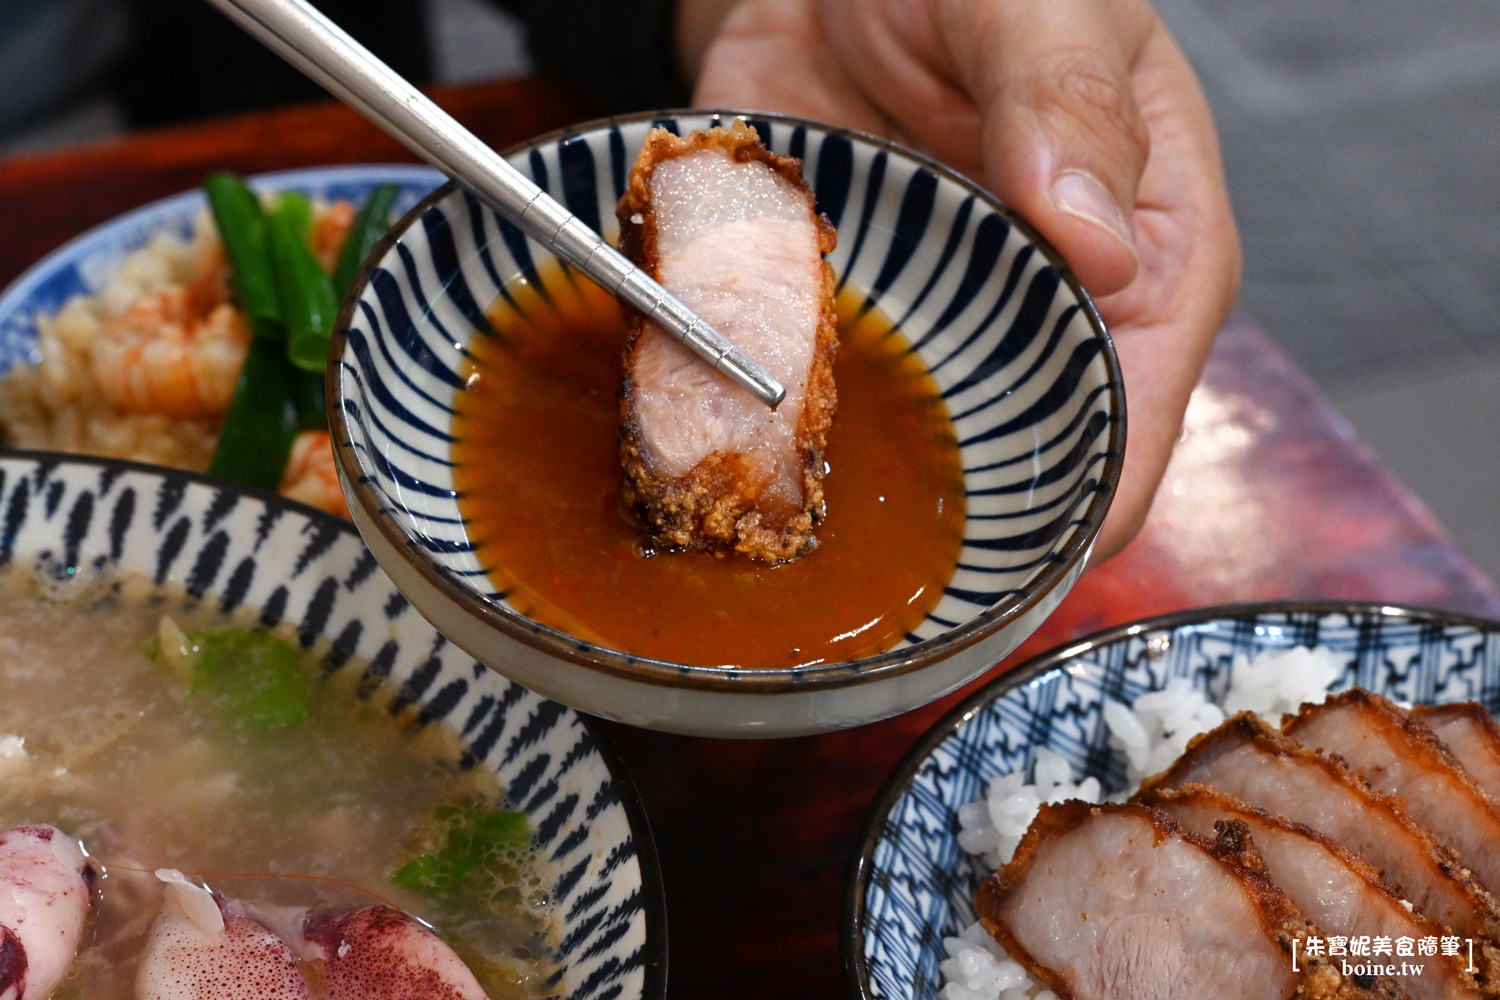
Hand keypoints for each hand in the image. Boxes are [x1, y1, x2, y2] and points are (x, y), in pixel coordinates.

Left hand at [678, 0, 1240, 562]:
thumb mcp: (1042, 4)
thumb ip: (1068, 104)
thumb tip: (1100, 247)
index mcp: (1146, 254)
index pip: (1141, 410)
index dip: (1093, 499)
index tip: (1025, 562)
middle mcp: (1042, 311)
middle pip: (1023, 456)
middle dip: (963, 517)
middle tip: (893, 567)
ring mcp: (936, 320)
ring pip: (910, 441)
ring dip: (855, 478)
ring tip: (795, 517)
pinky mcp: (843, 308)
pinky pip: (806, 380)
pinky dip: (767, 408)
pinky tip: (729, 439)